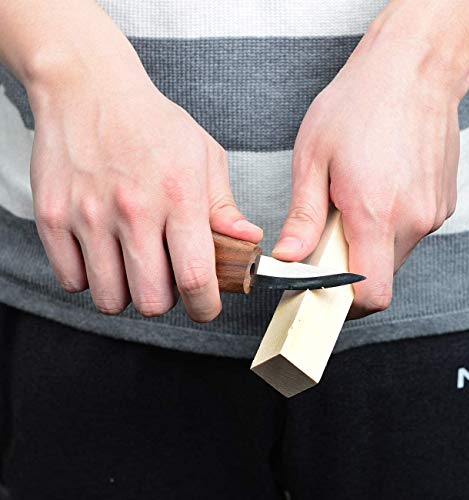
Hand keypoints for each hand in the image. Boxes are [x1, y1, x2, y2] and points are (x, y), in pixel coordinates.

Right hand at [28, 47, 261, 320]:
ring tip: (132, 266)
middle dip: (165, 302)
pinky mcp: (53, 217)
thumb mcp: (204, 156)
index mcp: (178, 196)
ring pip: (109, 298)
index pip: (195, 277)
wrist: (89, 88)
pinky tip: (102, 255)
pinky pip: (72, 280)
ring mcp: (88, 215)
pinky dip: (89, 279)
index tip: (205, 307)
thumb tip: (248, 241)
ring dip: (126, 293)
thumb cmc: (152, 123)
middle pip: (151, 300)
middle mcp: (133, 210)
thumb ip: (225, 207)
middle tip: (165, 282)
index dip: (205, 307)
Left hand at [272, 13, 462, 318]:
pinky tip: (375, 191)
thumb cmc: (360, 104)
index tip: (324, 289)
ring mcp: (432, 212)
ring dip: (369, 242)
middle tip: (330, 231)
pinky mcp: (441, 203)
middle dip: (351, 265)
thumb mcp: (313, 159)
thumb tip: (290, 257)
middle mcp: (412, 219)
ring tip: (353, 201)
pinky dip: (388, 224)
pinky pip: (409, 231)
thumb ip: (302, 217)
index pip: (371, 295)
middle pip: (380, 276)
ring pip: (394, 254)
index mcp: (376, 214)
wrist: (413, 68)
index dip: (346, 302)